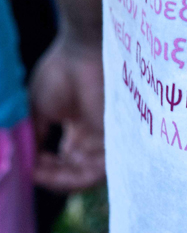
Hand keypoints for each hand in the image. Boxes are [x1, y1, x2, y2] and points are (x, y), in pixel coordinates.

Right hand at [30, 32, 104, 191]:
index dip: (46, 168)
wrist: (81, 52)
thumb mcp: (40, 110)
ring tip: (38, 173)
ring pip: (85, 175)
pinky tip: (50, 171)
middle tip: (32, 172)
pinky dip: (73, 178)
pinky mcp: (113, 137)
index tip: (28, 166)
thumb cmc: (61, 73)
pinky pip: (97, 171)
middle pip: (76, 170)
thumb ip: (35, 137)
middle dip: (51, 176)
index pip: (67, 158)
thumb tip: (26, 164)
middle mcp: (94, 134)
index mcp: (80, 126)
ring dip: (59, 180)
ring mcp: (105, 136)